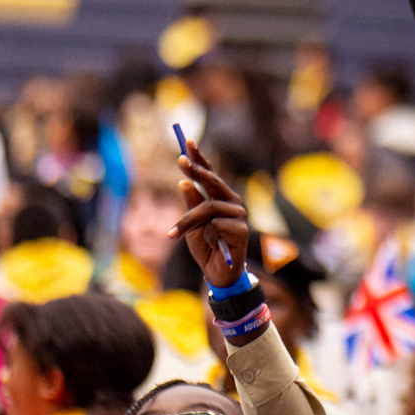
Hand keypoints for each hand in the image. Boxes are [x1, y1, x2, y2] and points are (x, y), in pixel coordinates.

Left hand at [170, 141, 247, 289]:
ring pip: (207, 208)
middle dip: (196, 171)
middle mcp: (233, 202)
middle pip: (213, 182)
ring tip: (173, 235)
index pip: (209, 174)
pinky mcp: (241, 230)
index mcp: (221, 198)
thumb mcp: (191, 224)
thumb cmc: (206, 246)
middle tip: (181, 160)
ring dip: (187, 222)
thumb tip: (183, 182)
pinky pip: (213, 225)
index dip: (199, 158)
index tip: (187, 142)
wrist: (218, 273)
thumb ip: (191, 204)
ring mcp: (239, 215)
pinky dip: (205, 236)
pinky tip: (212, 246)